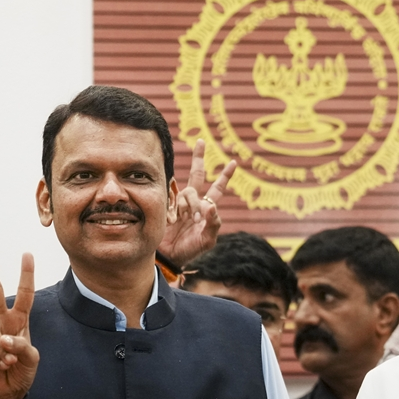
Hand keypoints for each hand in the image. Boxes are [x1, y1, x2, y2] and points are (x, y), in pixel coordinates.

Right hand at [0, 250, 39, 398]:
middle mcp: (1, 321)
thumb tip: (6, 339)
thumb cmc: (21, 371)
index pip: (25, 295)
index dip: (26, 275)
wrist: (7, 391)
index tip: (27, 255)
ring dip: (4, 349)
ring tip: (9, 362)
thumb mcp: (31, 359)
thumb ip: (22, 346)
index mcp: (19, 320)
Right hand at [158, 139, 236, 266]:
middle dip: (199, 158)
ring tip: (188, 221)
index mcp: (206, 209)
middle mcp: (193, 202)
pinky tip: (173, 219)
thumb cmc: (190, 250)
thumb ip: (213, 224)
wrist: (168, 257)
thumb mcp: (207, 240)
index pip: (217, 189)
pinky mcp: (165, 204)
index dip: (224, 176)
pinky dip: (175, 206)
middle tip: (201, 142)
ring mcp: (178, 202)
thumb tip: (212, 205)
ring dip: (190, 205)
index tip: (233, 162)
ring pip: (187, 192)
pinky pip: (171, 197)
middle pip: (197, 175)